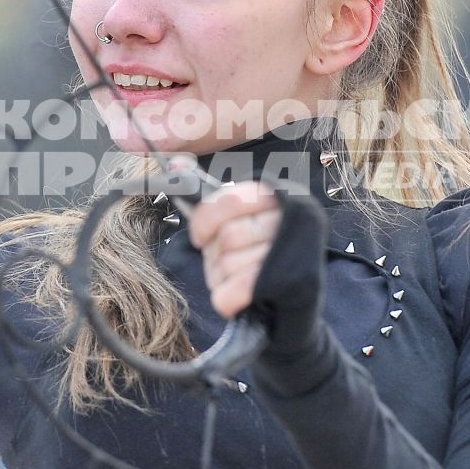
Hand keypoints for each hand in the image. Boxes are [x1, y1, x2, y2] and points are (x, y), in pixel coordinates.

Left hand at [185, 173, 284, 319]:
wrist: (291, 304)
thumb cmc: (257, 255)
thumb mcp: (242, 219)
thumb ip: (213, 197)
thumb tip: (176, 164)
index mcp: (279, 197)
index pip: (230, 199)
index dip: (204, 220)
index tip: (199, 236)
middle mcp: (291, 221)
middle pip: (229, 234)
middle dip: (215, 253)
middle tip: (222, 260)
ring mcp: (293, 254)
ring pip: (230, 263)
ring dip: (220, 276)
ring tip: (233, 278)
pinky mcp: (290, 286)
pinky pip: (236, 291)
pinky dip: (226, 298)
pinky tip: (233, 297)